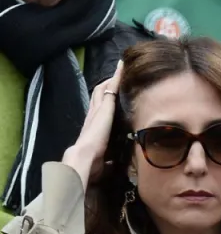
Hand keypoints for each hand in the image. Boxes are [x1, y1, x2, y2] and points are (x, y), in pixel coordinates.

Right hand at [62, 61, 122, 188]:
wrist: (84, 158)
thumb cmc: (92, 163)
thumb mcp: (102, 160)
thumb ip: (107, 160)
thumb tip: (111, 165)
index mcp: (92, 128)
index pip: (97, 111)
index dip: (102, 103)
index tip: (108, 96)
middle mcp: (93, 115)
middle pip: (98, 96)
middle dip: (106, 87)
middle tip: (115, 77)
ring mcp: (98, 110)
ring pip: (103, 90)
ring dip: (111, 80)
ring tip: (119, 70)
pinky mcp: (105, 107)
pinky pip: (111, 88)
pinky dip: (116, 78)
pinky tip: (122, 68)